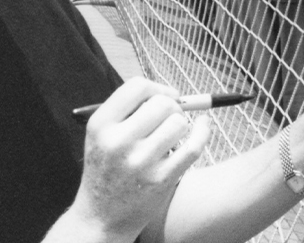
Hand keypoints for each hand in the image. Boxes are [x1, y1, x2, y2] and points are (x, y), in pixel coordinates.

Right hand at [71, 79, 211, 239]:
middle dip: (171, 107)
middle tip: (168, 119)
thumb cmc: (107, 168)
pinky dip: (204, 131)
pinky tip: (204, 126)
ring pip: (180, 123)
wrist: (101, 216)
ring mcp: (141, 162)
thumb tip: (172, 93)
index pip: (137, 87)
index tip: (165, 96)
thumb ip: (129, 110)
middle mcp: (118, 142)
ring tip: (170, 137)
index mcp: (100, 125)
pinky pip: (194, 146)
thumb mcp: (102, 135)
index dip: (157, 87)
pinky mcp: (161, 179)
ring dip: (181, 126)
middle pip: (162, 103)